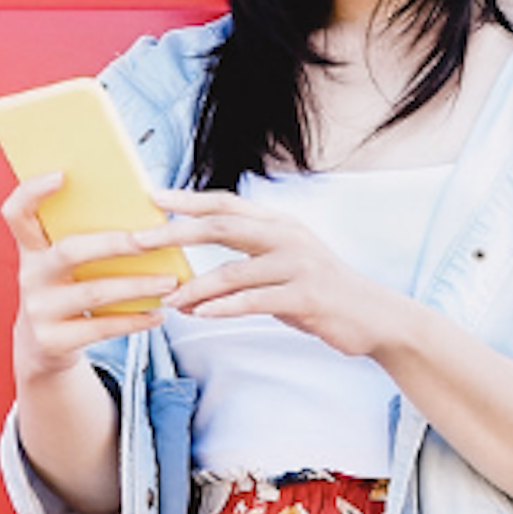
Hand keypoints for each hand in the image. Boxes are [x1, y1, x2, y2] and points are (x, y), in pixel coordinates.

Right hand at [0, 171, 178, 386]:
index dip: (33, 192)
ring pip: (93, 293)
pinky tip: (158, 314)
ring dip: (137, 286)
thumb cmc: (67, 291)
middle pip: (69, 251)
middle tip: (150, 239)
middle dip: (113, 244)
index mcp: (32, 249)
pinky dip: (133, 320)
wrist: (43, 347)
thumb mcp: (64, 266)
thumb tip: (143, 217)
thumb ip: (85, 239)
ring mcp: (39, 310)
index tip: (62, 174)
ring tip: (170, 282)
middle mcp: (30, 276)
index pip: (18, 213)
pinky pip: (100, 327)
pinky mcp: (52, 341)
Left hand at [139, 187, 404, 358]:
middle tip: (138, 239)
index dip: (187, 199)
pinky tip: (200, 314)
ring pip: (233, 270)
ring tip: (167, 298)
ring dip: (194, 286)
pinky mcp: (305, 295)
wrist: (374, 316)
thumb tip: (191, 267)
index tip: (149, 196)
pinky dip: (224, 307)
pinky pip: (254, 300)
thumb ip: (246, 258)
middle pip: (222, 225)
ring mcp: (297, 264)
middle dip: (176, 231)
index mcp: (279, 224)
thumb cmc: (319, 292)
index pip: (225, 203)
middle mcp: (287, 236)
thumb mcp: (284, 264)